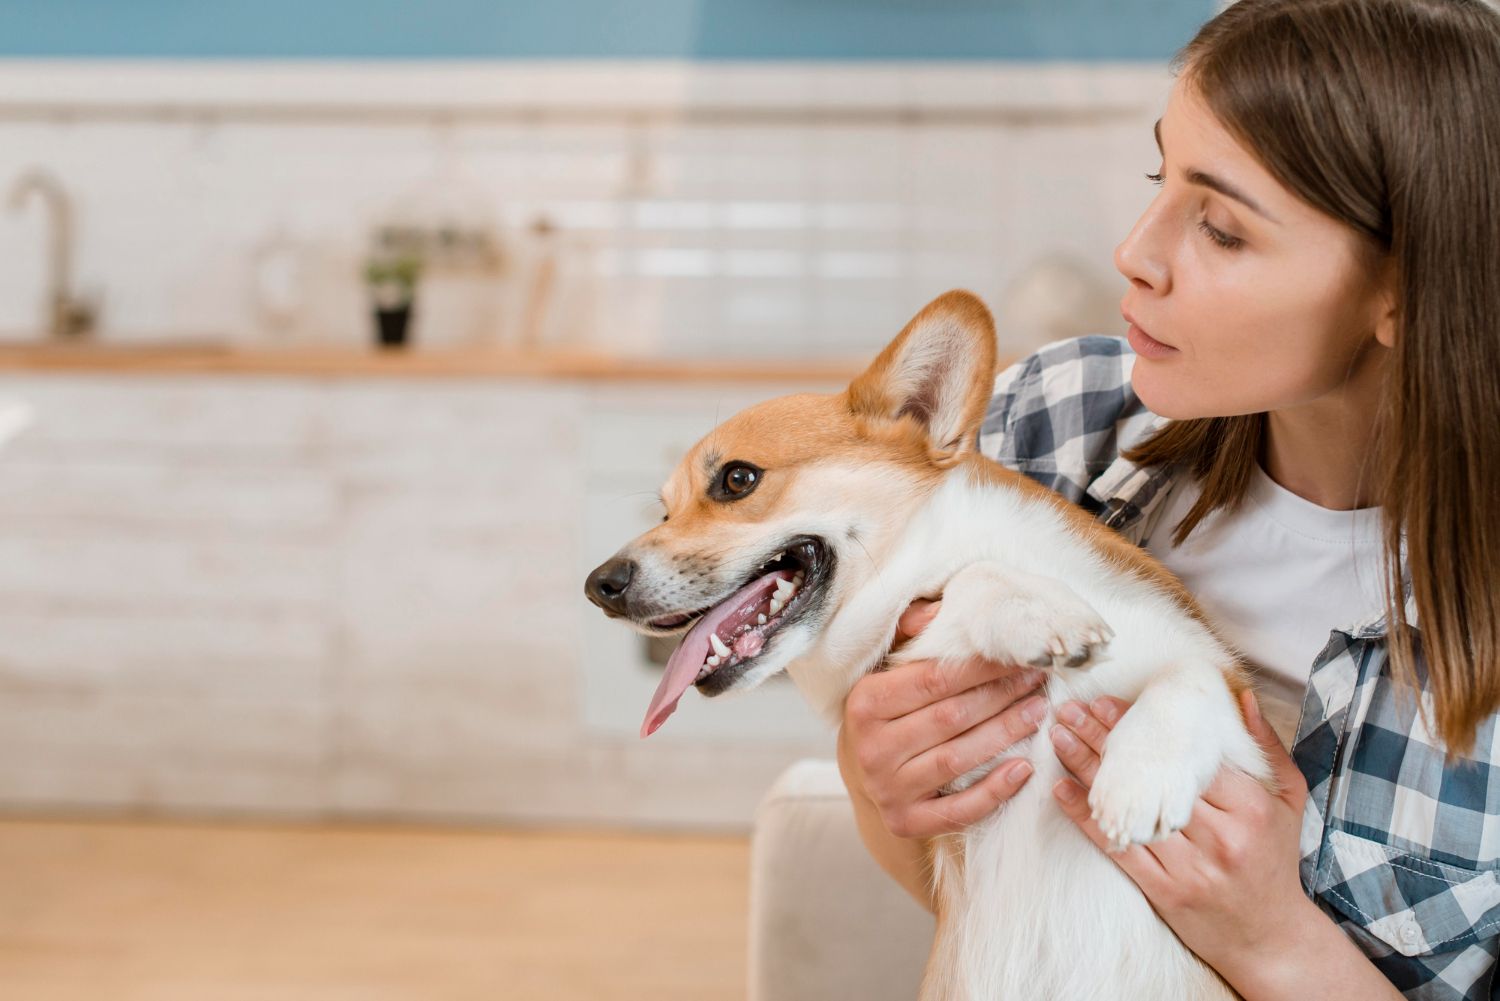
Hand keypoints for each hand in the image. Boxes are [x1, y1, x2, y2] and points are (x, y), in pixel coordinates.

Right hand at [838, 598, 1049, 838]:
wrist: (862, 773)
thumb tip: (940, 611)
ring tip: (1038, 712)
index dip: (981, 668)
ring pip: (958, 759)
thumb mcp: (885, 668)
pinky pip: (957, 810)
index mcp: (864, 703)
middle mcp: (872, 748)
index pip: (932, 680)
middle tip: (1038, 680)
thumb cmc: (886, 710)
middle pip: (950, 717)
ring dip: (1005, 734)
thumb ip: (910, 634)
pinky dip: (994, 792)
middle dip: (1001, 696)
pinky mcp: (905, 822)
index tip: (1017, 656)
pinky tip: (1024, 770)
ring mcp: (887, 789)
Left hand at [1048, 690, 1318, 974]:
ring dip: (1088, 768)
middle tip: (1072, 708)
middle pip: (1151, 776)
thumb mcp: (1288, 799)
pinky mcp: (1166, 891)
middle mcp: (1220, 835)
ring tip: (1059, 735)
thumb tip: (1241, 697)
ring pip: (1130, 807)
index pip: (1185, 755)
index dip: (1142, 725)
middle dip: (1105, 737)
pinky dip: (1086, 817)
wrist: (1269, 937)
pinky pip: (1118, 847)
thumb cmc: (1274, 859)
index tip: (1107, 700)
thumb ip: (1267, 746)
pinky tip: (1062, 789)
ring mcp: (1191, 866)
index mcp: (1249, 806)